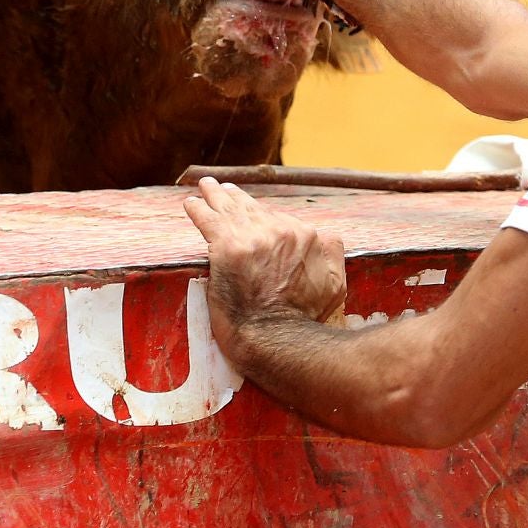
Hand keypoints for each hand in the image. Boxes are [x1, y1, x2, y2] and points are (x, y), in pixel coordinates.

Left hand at [183, 176, 346, 351]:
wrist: (280, 340)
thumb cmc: (307, 322)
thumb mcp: (336, 285)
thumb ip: (332, 256)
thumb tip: (324, 238)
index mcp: (308, 238)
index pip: (281, 220)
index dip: (264, 219)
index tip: (254, 217)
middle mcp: (282, 231)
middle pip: (254, 209)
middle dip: (237, 199)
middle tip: (224, 191)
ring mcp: (254, 237)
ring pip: (231, 209)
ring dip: (215, 196)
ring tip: (207, 188)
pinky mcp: (228, 248)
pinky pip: (209, 220)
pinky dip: (198, 210)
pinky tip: (191, 204)